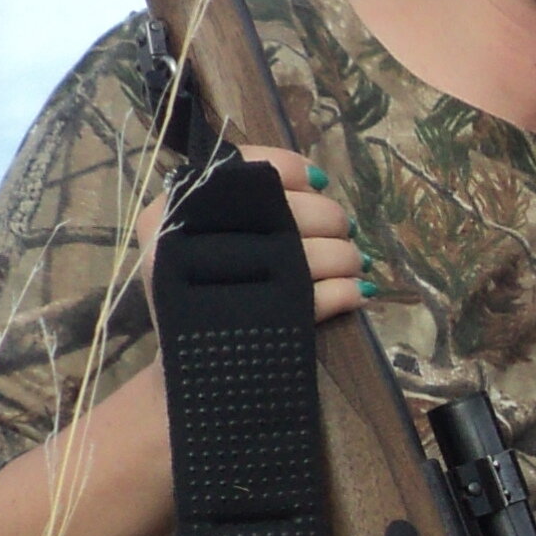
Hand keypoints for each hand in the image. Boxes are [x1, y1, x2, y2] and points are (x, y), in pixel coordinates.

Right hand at [132, 145, 372, 317]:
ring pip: (313, 255)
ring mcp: (224, 287)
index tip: (315, 183)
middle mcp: (193, 241)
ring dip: (346, 257)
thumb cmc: (204, 287)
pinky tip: (356, 292)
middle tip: (341, 231)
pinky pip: (321, 298)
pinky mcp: (258, 326)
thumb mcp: (208, 230)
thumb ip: (248, 195)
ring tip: (352, 264)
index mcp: (179, 208)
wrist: (190, 367)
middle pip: (290, 212)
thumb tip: (316, 179)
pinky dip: (346, 292)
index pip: (244, 168)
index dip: (290, 171)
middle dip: (330, 220)